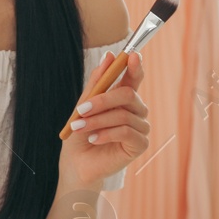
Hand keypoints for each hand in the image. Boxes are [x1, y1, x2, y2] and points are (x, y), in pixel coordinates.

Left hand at [58, 50, 149, 187]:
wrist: (77, 164)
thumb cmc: (81, 134)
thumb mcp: (84, 105)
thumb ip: (97, 83)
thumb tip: (109, 56)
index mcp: (124, 98)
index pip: (134, 77)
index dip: (135, 65)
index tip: (132, 54)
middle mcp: (137, 111)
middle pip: (128, 94)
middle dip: (102, 101)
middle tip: (80, 110)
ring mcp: (140, 128)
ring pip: (123, 114)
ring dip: (97, 120)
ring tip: (79, 128)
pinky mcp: (140, 145)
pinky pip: (126, 132)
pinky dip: (106, 134)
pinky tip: (93, 139)